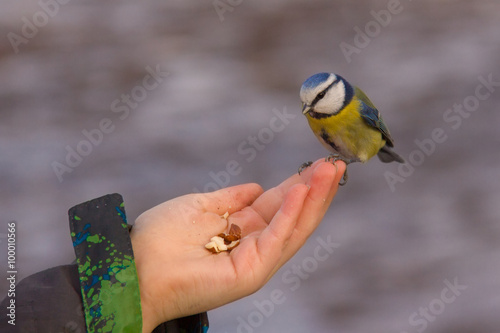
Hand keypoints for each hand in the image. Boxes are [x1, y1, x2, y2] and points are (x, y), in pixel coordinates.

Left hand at [130, 159, 345, 331]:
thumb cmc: (161, 238)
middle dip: (316, 190)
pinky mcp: (251, 272)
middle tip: (336, 163)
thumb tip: (256, 186)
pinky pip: (277, 238)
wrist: (135, 266)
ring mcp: (255, 261)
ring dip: (314, 197)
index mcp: (242, 231)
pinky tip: (303, 189)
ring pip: (294, 227)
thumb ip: (230, 199)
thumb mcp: (200, 206)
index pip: (278, 206)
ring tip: (331, 169)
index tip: (318, 164)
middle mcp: (253, 246)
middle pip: (294, 216)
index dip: (299, 185)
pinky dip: (291, 213)